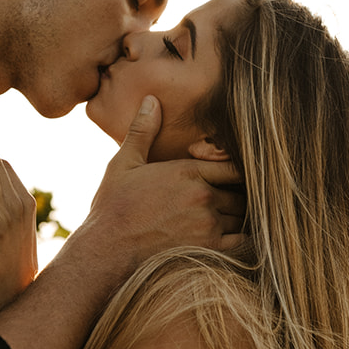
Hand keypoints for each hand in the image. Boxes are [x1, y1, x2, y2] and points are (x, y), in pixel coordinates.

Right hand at [83, 98, 245, 275]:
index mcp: (187, 171)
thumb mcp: (125, 163)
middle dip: (235, 194)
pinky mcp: (208, 248)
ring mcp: (208, 224)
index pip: (233, 165)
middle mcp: (202, 196)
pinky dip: (241, 238)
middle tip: (228, 198)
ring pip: (241, 215)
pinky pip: (242, 240)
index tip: (228, 176)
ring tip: (227, 217)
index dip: (235, 170)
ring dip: (237, 216)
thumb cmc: (114, 205)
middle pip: (240, 192)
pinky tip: (230, 236)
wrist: (106, 249)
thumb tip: (151, 100)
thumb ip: (143, 131)